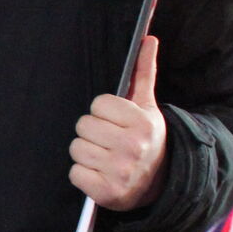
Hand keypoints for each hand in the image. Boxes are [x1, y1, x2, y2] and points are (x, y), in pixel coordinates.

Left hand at [70, 34, 168, 211]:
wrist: (158, 182)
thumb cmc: (146, 139)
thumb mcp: (148, 107)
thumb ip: (144, 73)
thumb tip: (148, 39)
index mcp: (142, 123)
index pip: (98, 104)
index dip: (103, 113)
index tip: (116, 122)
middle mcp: (133, 146)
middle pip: (83, 126)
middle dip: (92, 133)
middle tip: (109, 142)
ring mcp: (120, 171)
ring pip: (76, 149)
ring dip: (86, 154)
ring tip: (105, 158)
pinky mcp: (107, 192)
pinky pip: (74, 173)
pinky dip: (83, 175)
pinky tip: (100, 175)